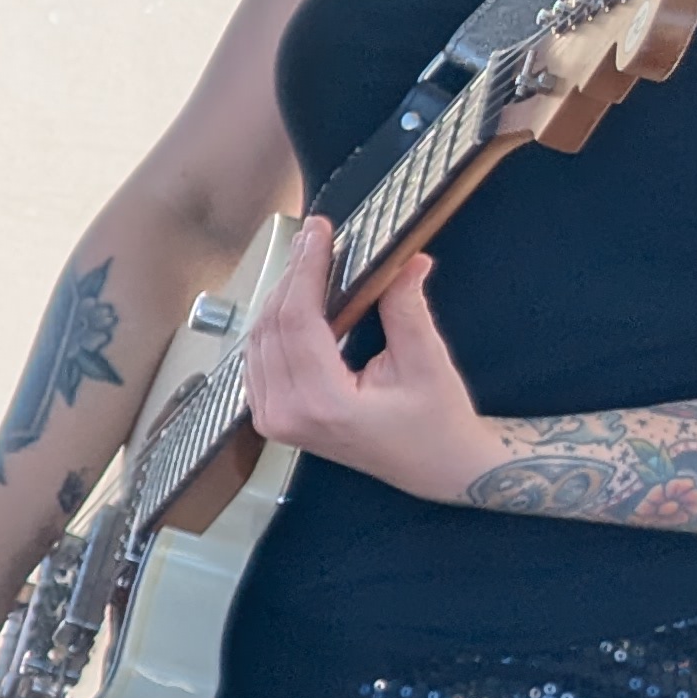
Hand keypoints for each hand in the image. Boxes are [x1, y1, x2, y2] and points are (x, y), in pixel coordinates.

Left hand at [240, 247, 500, 501]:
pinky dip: (275, 323)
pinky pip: (260, 358)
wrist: (435, 466)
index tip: (319, 231)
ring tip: (307, 257)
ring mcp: (272, 419)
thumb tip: (404, 259)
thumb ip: (406, 309)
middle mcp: (286, 414)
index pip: (298, 321)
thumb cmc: (437, 421)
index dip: (307, 270)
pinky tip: (296, 296)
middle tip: (314, 235)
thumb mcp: (427, 362)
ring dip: (281, 296)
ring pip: (259, 340)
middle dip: (293, 275)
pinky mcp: (272, 417)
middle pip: (272, 326)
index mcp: (323, 404)